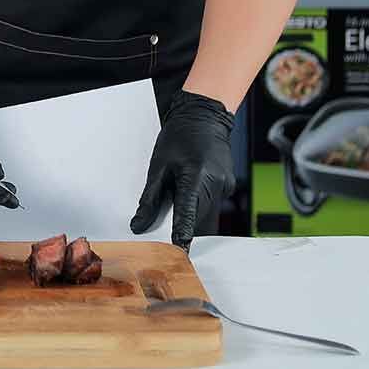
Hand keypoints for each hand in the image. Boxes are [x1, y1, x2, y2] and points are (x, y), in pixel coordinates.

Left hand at [131, 90, 236, 248]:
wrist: (204, 117)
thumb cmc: (180, 136)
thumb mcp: (158, 166)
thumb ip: (149, 199)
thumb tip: (139, 224)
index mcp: (195, 178)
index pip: (187, 216)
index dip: (181, 235)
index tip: (177, 251)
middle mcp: (215, 184)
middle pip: (198, 220)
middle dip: (184, 228)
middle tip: (166, 232)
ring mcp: (225, 186)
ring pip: (207, 215)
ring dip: (192, 218)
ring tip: (177, 201)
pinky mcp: (229, 186)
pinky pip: (213, 205)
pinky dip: (200, 206)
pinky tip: (191, 192)